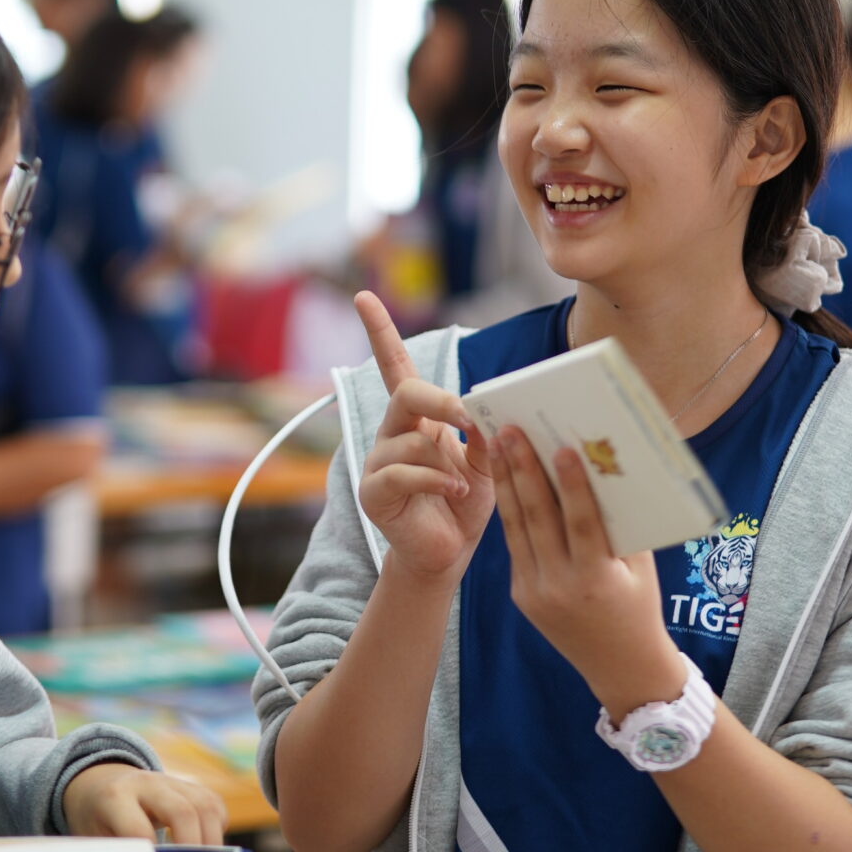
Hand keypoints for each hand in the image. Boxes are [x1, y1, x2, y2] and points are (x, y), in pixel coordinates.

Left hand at [64, 761, 228, 845]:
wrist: (100, 783)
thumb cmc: (97, 822)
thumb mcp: (94, 842)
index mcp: (114, 798)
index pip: (139, 828)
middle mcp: (146, 783)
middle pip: (182, 811)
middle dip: (192, 848)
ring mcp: (171, 782)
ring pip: (205, 805)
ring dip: (211, 841)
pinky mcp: (190, 785)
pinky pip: (215, 805)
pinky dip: (217, 830)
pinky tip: (207, 851)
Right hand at [354, 291, 493, 582]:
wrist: (448, 553)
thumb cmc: (465, 502)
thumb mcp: (487, 464)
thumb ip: (486, 434)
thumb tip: (488, 408)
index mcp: (418, 417)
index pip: (395, 366)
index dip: (380, 331)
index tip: (363, 297)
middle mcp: (393, 432)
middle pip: (406, 393)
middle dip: (441, 401)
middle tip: (468, 418)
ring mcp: (379, 461)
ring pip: (410, 438)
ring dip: (445, 459)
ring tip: (463, 482)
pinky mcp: (373, 492)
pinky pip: (401, 472)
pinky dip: (434, 480)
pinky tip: (453, 491)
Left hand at [489, 427, 685, 717]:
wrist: (621, 668)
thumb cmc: (641, 609)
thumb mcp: (640, 569)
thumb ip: (620, 527)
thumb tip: (604, 472)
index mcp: (596, 581)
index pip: (580, 524)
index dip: (571, 485)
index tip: (561, 447)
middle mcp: (559, 586)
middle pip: (537, 519)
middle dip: (522, 471)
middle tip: (510, 431)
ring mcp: (534, 592)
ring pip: (516, 528)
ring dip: (506, 483)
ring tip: (497, 444)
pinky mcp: (521, 595)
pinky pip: (516, 545)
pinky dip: (512, 510)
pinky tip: (506, 479)